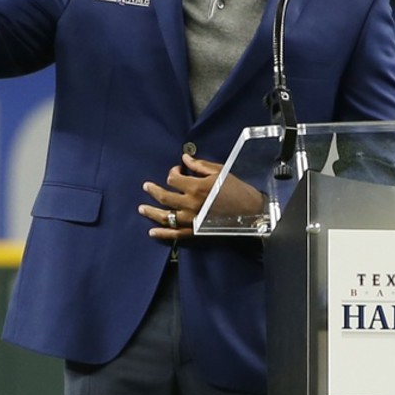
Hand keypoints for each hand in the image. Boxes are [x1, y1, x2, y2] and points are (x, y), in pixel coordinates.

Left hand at [139, 153, 266, 239]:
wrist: (252, 211)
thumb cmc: (238, 189)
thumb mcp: (220, 171)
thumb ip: (200, 165)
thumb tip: (185, 159)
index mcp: (197, 186)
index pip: (173, 179)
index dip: (172, 173)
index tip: (177, 171)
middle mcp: (191, 204)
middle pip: (164, 197)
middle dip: (153, 190)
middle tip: (146, 187)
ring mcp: (192, 220)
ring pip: (165, 217)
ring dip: (151, 212)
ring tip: (141, 209)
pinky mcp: (196, 231)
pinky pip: (175, 234)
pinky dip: (163, 234)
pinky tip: (152, 233)